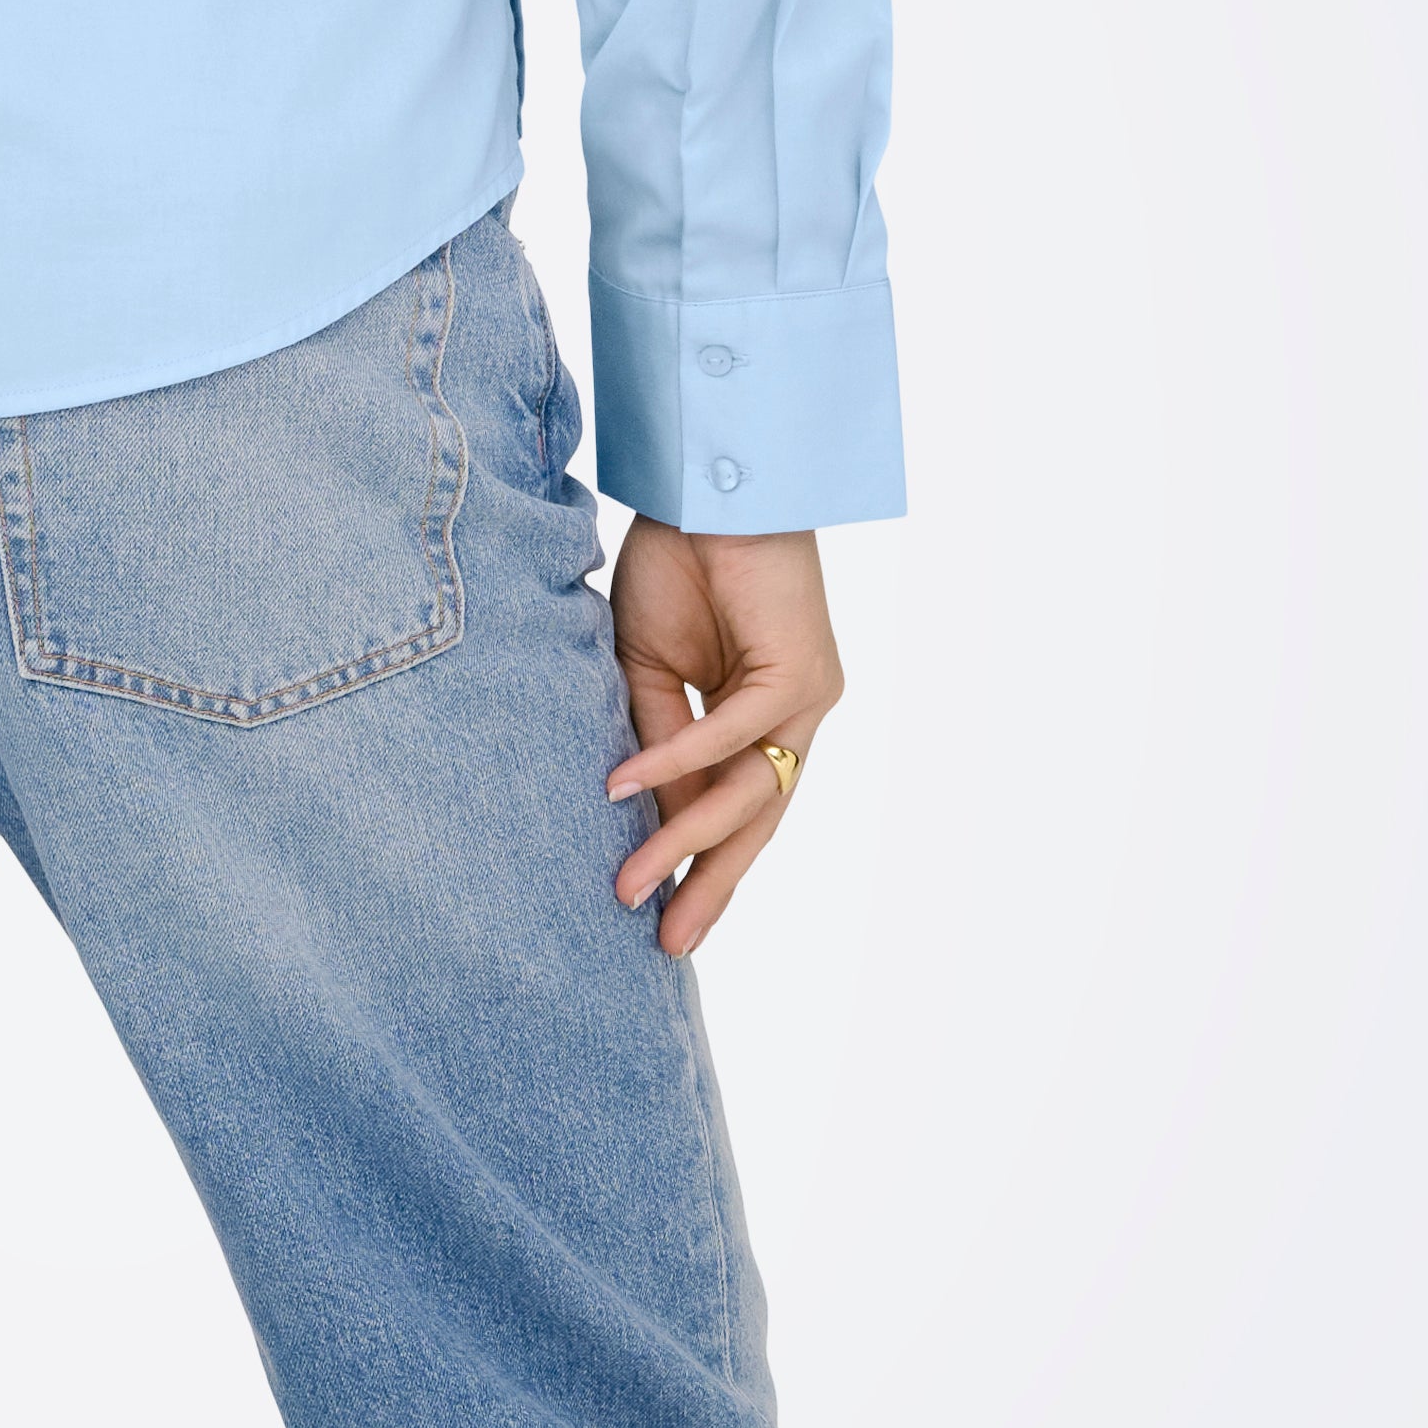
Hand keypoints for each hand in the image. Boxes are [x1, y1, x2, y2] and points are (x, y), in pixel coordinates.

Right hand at [604, 519, 841, 956]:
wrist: (708, 481)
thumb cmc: (679, 561)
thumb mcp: (647, 668)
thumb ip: (654, 737)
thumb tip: (636, 815)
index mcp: (765, 717)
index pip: (737, 808)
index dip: (697, 861)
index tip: (658, 914)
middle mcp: (797, 715)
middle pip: (756, 821)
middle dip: (709, 884)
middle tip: (670, 946)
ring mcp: (806, 697)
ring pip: (746, 790)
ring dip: (681, 838)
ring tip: (630, 886)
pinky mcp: (800, 671)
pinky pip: (731, 733)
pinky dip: (674, 761)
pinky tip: (622, 790)